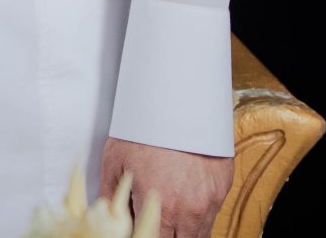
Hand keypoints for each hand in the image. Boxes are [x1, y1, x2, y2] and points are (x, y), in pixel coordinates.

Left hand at [97, 137, 231, 237]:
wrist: (179, 100)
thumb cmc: (144, 127)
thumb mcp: (116, 159)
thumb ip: (110, 194)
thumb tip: (104, 213)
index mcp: (161, 207)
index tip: (137, 232)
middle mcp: (189, 210)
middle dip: (166, 237)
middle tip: (155, 226)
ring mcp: (209, 201)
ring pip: (199, 235)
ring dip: (183, 232)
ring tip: (168, 218)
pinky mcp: (221, 189)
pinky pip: (211, 216)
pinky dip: (198, 217)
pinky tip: (183, 203)